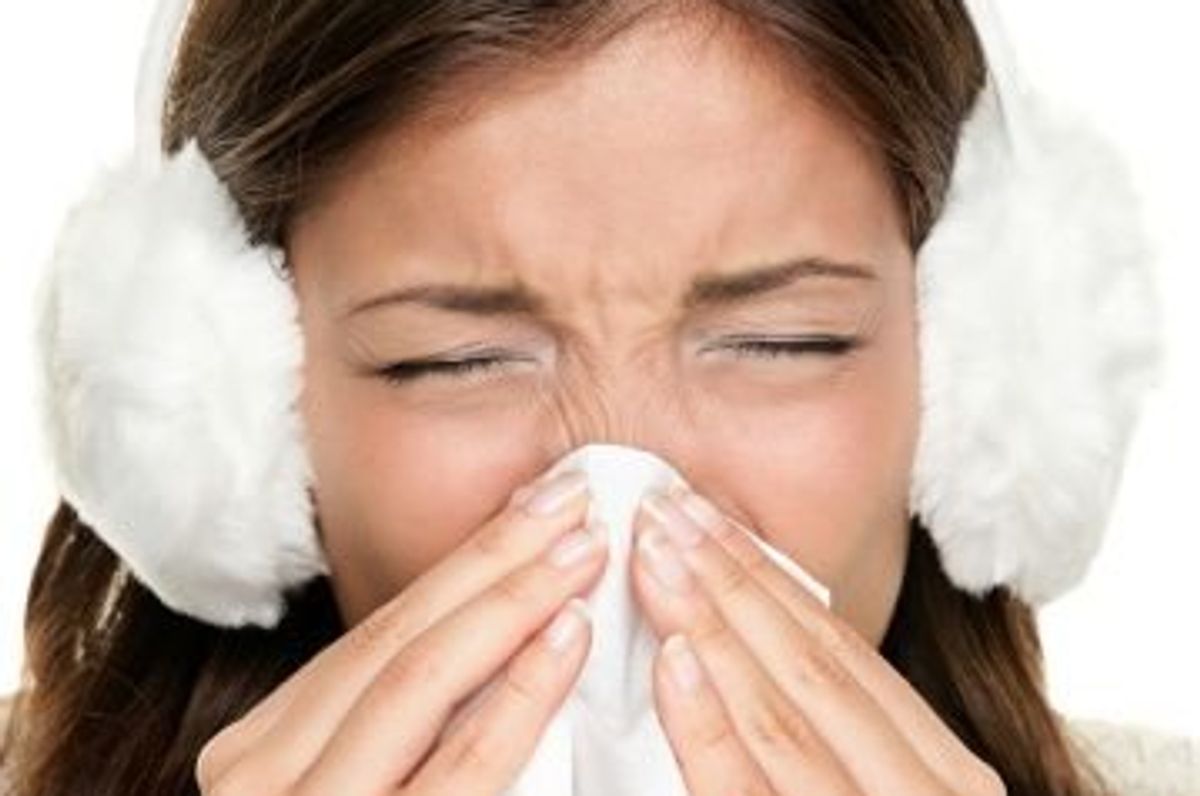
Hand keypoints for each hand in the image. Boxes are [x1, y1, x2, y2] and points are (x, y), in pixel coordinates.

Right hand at [195, 467, 607, 794]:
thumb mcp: (367, 774)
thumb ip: (414, 709)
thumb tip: (508, 605)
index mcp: (266, 747)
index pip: (381, 635)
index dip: (466, 562)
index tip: (538, 504)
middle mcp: (262, 778)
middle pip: (399, 641)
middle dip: (494, 560)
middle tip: (576, 501)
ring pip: (414, 682)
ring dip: (509, 603)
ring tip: (583, 549)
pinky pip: (453, 770)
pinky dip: (514, 698)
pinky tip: (568, 641)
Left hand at [630, 484, 1006, 795]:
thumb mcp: (878, 780)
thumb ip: (829, 729)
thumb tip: (731, 656)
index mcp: (934, 764)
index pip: (836, 651)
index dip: (764, 578)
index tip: (703, 517)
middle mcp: (926, 787)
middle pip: (811, 662)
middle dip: (730, 578)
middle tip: (665, 506)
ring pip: (788, 709)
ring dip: (714, 623)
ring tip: (655, 556)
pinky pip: (757, 788)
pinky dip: (715, 725)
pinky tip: (676, 665)